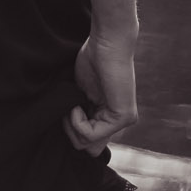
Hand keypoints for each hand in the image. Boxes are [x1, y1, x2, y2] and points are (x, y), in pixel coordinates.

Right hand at [65, 32, 137, 155]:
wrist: (106, 42)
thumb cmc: (92, 60)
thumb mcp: (80, 92)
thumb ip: (79, 112)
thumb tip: (69, 134)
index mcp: (108, 117)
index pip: (88, 143)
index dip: (71, 130)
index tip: (66, 110)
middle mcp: (118, 122)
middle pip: (87, 148)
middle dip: (70, 131)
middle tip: (68, 108)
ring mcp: (123, 121)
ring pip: (87, 144)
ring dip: (71, 124)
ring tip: (72, 103)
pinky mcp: (124, 117)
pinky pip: (90, 134)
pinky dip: (76, 120)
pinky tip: (77, 103)